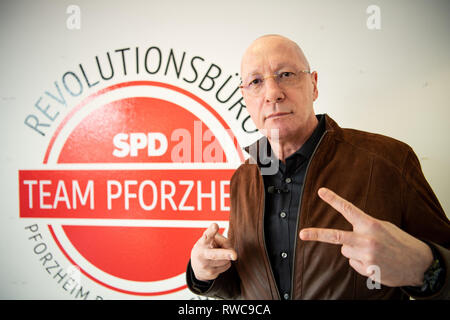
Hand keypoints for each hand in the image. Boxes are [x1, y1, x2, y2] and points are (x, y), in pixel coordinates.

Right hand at [191, 223, 236, 280]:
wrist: (197, 267)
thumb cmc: (208, 248)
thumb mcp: (212, 240)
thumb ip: (223, 241)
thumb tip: (232, 252)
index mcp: (202, 242)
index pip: (207, 235)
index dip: (211, 230)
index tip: (215, 226)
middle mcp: (202, 254)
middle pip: (215, 254)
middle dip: (225, 254)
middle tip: (234, 254)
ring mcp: (205, 265)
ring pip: (226, 260)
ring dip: (227, 257)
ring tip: (219, 254)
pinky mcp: (210, 274)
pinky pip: (227, 266)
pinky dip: (226, 263)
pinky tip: (218, 262)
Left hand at [299, 187, 433, 286]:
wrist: (418, 263)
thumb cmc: (398, 242)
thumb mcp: (383, 227)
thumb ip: (363, 228)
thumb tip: (343, 240)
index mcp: (371, 224)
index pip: (348, 209)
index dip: (333, 199)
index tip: (321, 191)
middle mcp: (367, 239)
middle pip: (336, 236)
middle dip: (317, 235)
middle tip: (302, 234)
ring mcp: (366, 256)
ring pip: (345, 251)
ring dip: (354, 251)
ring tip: (372, 251)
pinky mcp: (368, 270)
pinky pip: (354, 264)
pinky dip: (361, 263)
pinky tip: (376, 262)